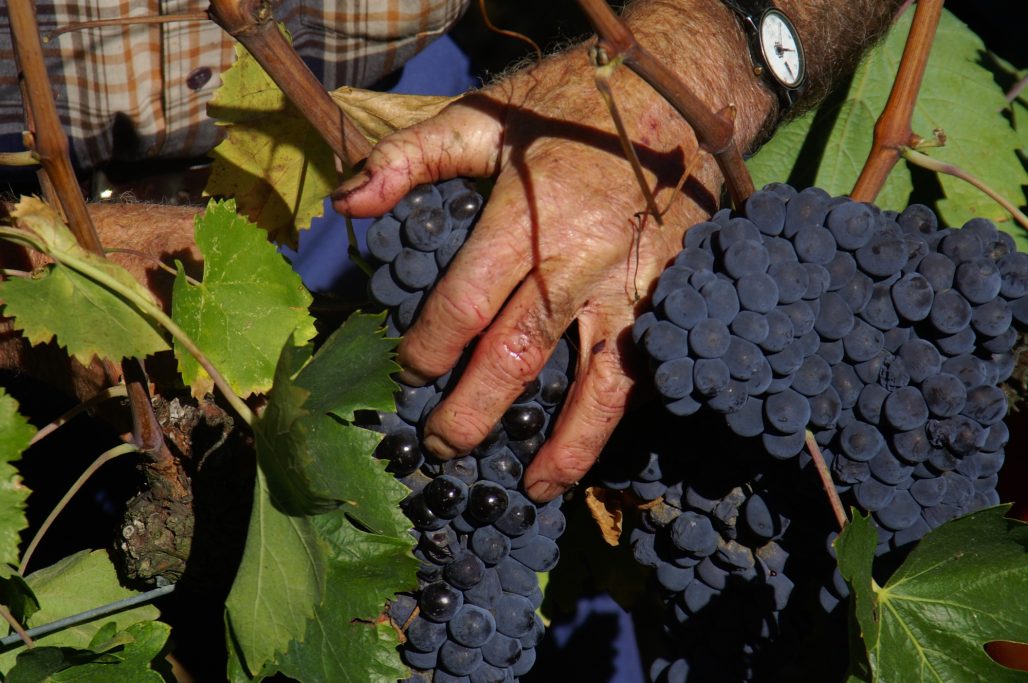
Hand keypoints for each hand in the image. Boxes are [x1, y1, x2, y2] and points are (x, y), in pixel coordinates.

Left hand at [333, 19, 761, 501]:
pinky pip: (645, 368)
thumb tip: (346, 203)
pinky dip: (619, 416)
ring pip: (599, 380)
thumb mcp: (484, 115)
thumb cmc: (570, 108)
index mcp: (526, 217)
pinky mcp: (669, 294)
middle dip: (475, 411)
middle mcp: (579, 261)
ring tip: (534, 487)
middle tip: (442, 448)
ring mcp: (632, 284)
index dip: (428, 349)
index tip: (407, 375)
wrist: (679, 92)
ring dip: (565, 442)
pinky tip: (597, 449)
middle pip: (519, 353)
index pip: (464, 304)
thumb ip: (410, 158)